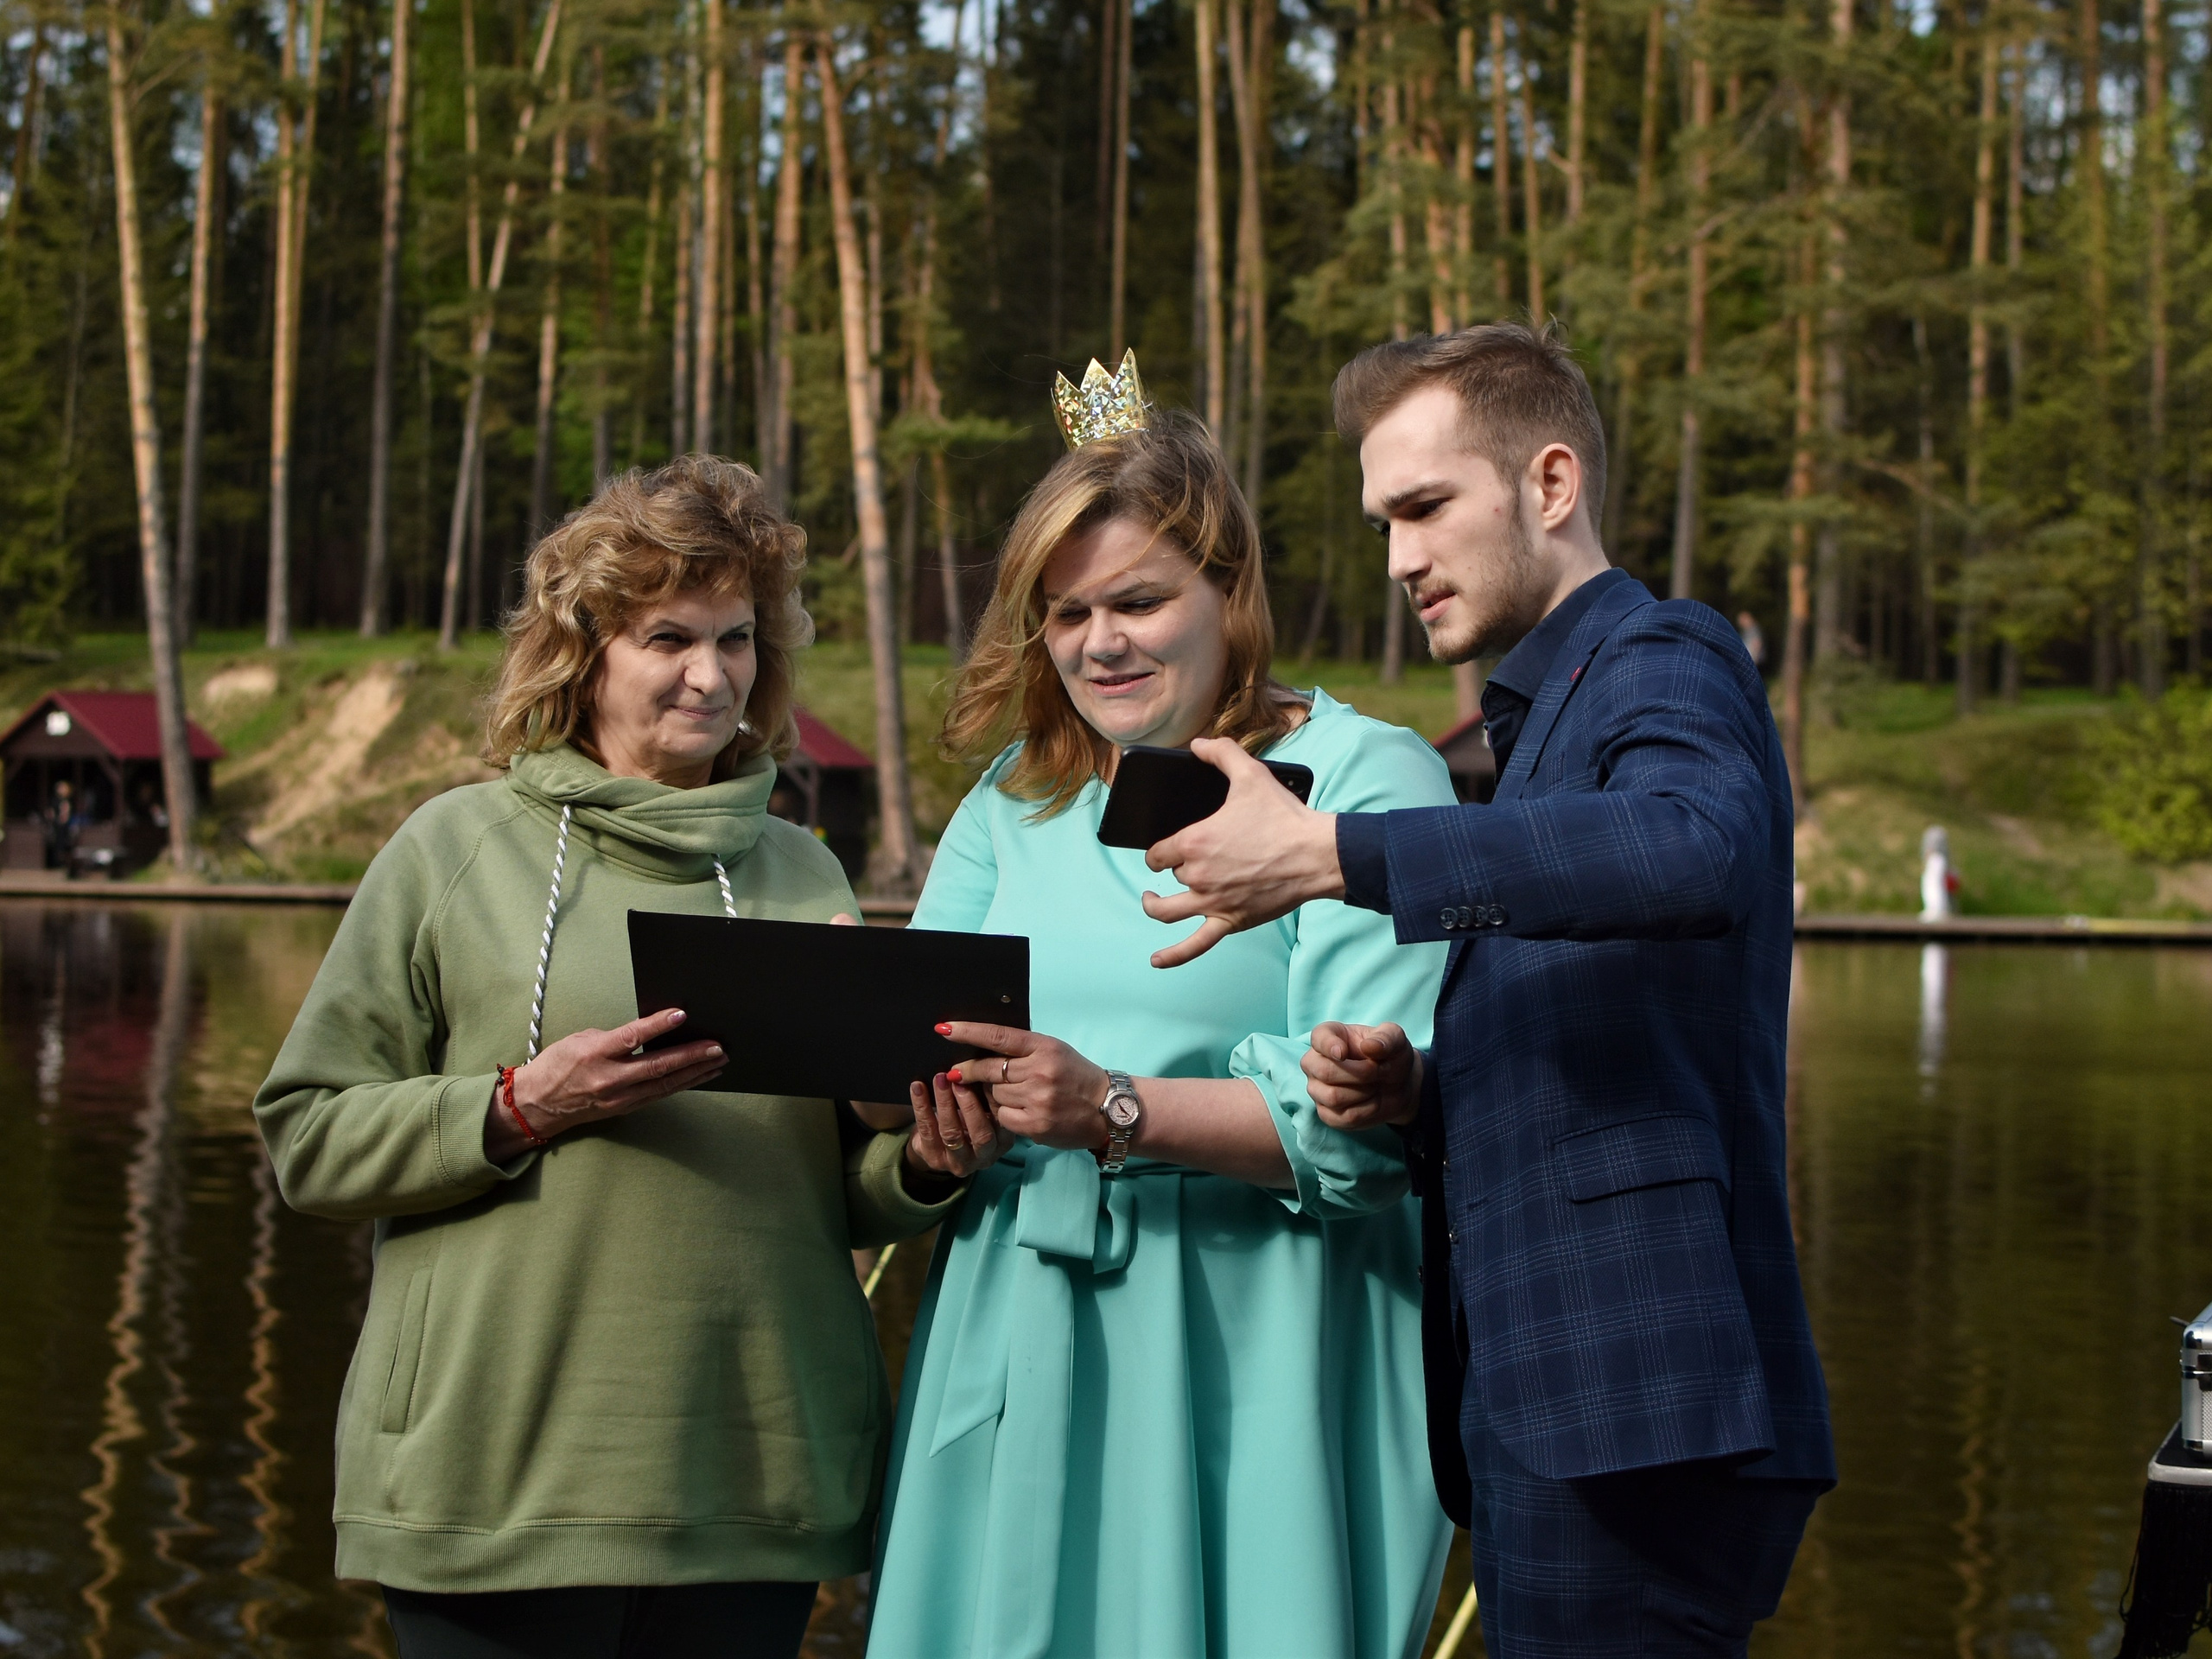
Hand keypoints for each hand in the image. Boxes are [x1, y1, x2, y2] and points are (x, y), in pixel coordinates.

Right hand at [487, 1008, 725, 1158]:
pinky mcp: (625, 1108)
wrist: (537, 1104)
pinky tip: (697, 1077)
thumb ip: (615, 1037)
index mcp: (596, 1054)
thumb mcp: (581, 1039)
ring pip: (665, 1084)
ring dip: (694, 1073)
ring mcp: (620, 1097)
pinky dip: (681, 1084)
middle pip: (658, 1066)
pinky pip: (658, 1094)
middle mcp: (610, 1078)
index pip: (633, 1037)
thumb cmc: (557, 1065)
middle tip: (718, 1047)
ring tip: (718, 1062)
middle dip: (692, 1056)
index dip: (658, 1026)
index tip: (682, 1015)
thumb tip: (647, 1032)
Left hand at [903, 1070, 1005, 1179]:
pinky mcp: (935, 1159)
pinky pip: (927, 1131)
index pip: (1003, 1121)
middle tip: (959, 1080)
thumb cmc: (967, 1120)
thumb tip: (982, 1066)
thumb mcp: (984, 1112)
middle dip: (969, 1104)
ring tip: (940, 1079)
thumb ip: (987, 1096)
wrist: (939, 1145)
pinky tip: (918, 1088)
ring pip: (952, 1133)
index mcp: (1002, 1142)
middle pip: (981, 1134)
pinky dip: (921, 1106)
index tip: (984, 1074)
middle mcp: (985, 1156)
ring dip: (945, 1103)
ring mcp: (959, 1162)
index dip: (994, 1098)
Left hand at [939, 1023, 1111, 1152]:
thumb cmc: (1077, 1077)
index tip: (943, 1029)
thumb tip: (981, 1049)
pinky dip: (1004, 1114)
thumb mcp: (1054, 1052)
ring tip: (1014, 1095)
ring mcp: (1038, 1099)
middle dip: (968, 1071)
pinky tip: (1020, 1111)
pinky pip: (1002, 1116)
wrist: (1109, 1110)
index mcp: (1044, 1047)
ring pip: (993, 1094)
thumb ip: (1022, 1049)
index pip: (999, 1036)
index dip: (968, 1032)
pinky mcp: (1035, 1124)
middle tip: (956, 1073)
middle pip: (989, 1069)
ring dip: (993, 1095)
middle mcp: (1040, 1071)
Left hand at [1139, 737, 1342, 968]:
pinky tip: (1156, 960)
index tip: (1167, 846)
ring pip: (1168, 910)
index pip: (1158, 851)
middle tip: (1183, 861)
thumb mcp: (1250, 774)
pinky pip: (1194, 945)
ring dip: (1155, 905)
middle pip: (1172, 875)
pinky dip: (1172, 955)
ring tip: (1151, 900)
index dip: (1160, 848)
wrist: (1316, 854)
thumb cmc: (1284, 817)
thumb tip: (1199, 744)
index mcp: (1194, 842)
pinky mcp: (1231, 921)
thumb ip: (1221, 753)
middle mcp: (1197, 875)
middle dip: (1175, 867)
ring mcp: (1212, 902)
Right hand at [1302, 1021, 1420, 1130]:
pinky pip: (1343, 1116)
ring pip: (1333, 1097)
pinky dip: (1366, 1111)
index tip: (1342, 1053)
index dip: (1328, 1046)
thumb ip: (1387, 1038)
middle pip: (1324, 1072)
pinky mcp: (1326, 1113)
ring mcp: (1317, 1089)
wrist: (1397, 1085)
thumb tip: (1369, 1046)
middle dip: (1360, 1074)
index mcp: (1327, 1035)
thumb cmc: (1390, 1055)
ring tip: (1376, 1085)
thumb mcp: (1396, 1039)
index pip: (1319, 1038)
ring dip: (1364, 1092)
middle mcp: (1314, 1062)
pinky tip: (1373, 1101)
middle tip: (1380, 1070)